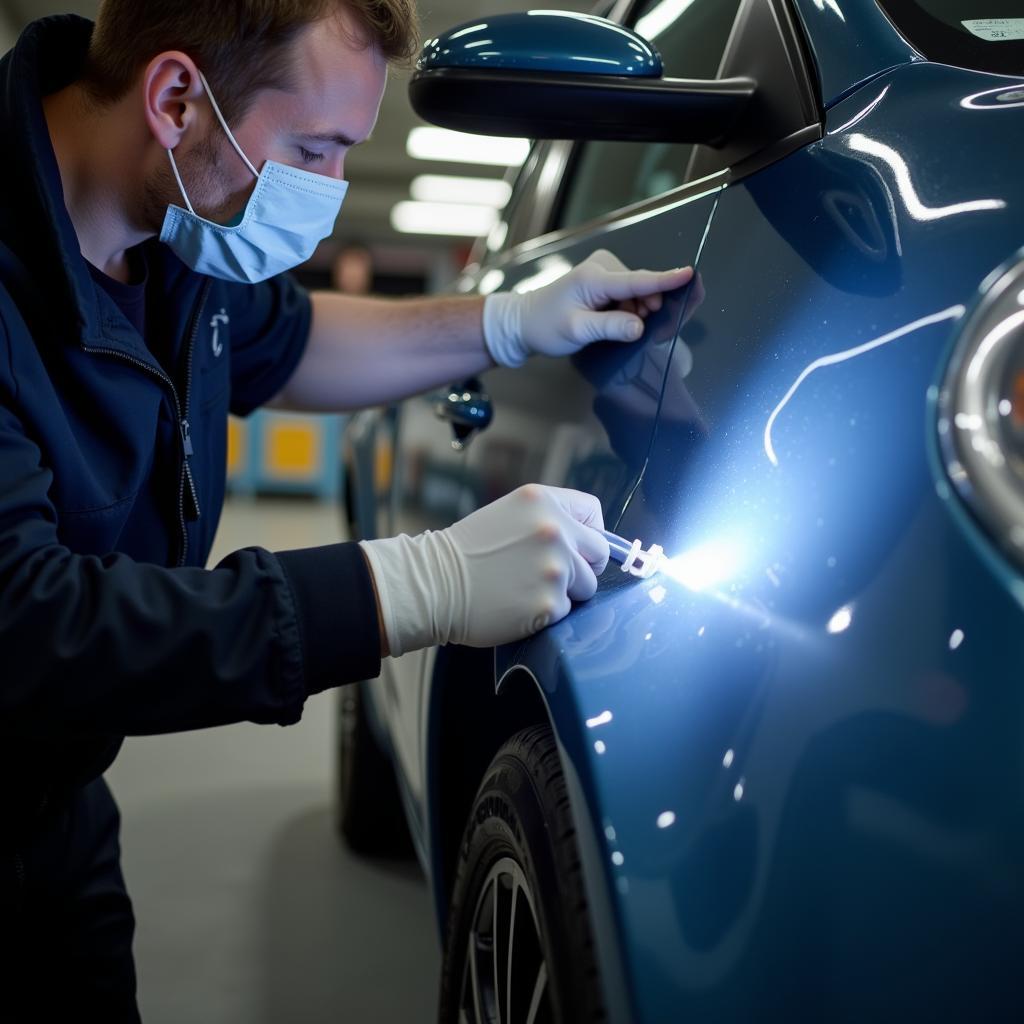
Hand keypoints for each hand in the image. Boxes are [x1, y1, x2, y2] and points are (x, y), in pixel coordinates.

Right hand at [359, 485, 609, 655]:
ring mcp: (555, 567)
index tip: (577, 547)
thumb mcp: (509, 515)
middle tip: (551, 574)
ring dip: (564, 591)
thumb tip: (587, 540)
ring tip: (527, 588)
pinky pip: (566, 611)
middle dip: (582, 566)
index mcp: (543, 502)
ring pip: (586, 586)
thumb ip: (548, 519)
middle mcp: (554, 530)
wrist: (433, 585)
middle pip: (599, 552)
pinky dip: (546, 612)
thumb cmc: (466, 553)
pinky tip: (519, 604)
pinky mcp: (550, 602)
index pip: (594, 512)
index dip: (589, 532)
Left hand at [482, 249, 693, 367]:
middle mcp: (602, 267)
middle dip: (650, 309)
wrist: (524, 322)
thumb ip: (609, 327)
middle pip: (642, 287)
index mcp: (594, 278)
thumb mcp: (576, 330)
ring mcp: (604, 272)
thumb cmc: (545, 326)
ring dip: (640, 312)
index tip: (690, 275)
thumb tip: (640, 326)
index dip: (666, 280)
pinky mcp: (605, 280)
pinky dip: (632, 310)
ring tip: (624, 332)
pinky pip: (630, 294)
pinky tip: (621, 324)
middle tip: (646, 335)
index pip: (637, 281)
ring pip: (638, 293)